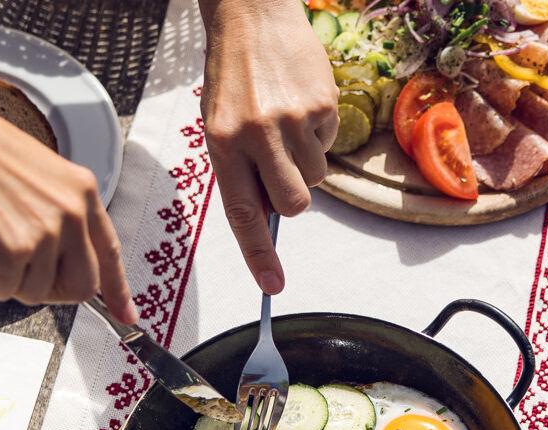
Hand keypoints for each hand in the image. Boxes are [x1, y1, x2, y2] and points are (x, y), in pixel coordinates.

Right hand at [0, 88, 136, 323]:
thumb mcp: (41, 174)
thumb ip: (60, 213)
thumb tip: (64, 257)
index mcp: (82, 192)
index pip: (110, 251)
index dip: (117, 289)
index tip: (126, 314)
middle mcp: (72, 214)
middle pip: (81, 287)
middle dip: (51, 289)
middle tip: (22, 272)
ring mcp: (44, 234)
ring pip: (37, 293)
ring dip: (9, 279)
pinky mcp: (12, 253)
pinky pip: (3, 291)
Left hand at [200, 0, 338, 294]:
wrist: (253, 16)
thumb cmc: (232, 75)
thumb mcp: (219, 125)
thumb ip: (240, 169)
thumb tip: (267, 214)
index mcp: (223, 143)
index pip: (243, 212)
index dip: (258, 254)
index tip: (272, 285)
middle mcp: (258, 134)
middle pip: (292, 205)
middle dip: (291, 200)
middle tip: (280, 172)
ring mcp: (293, 120)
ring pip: (314, 178)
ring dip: (304, 162)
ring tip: (285, 125)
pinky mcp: (323, 105)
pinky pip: (328, 144)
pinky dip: (316, 134)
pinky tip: (298, 105)